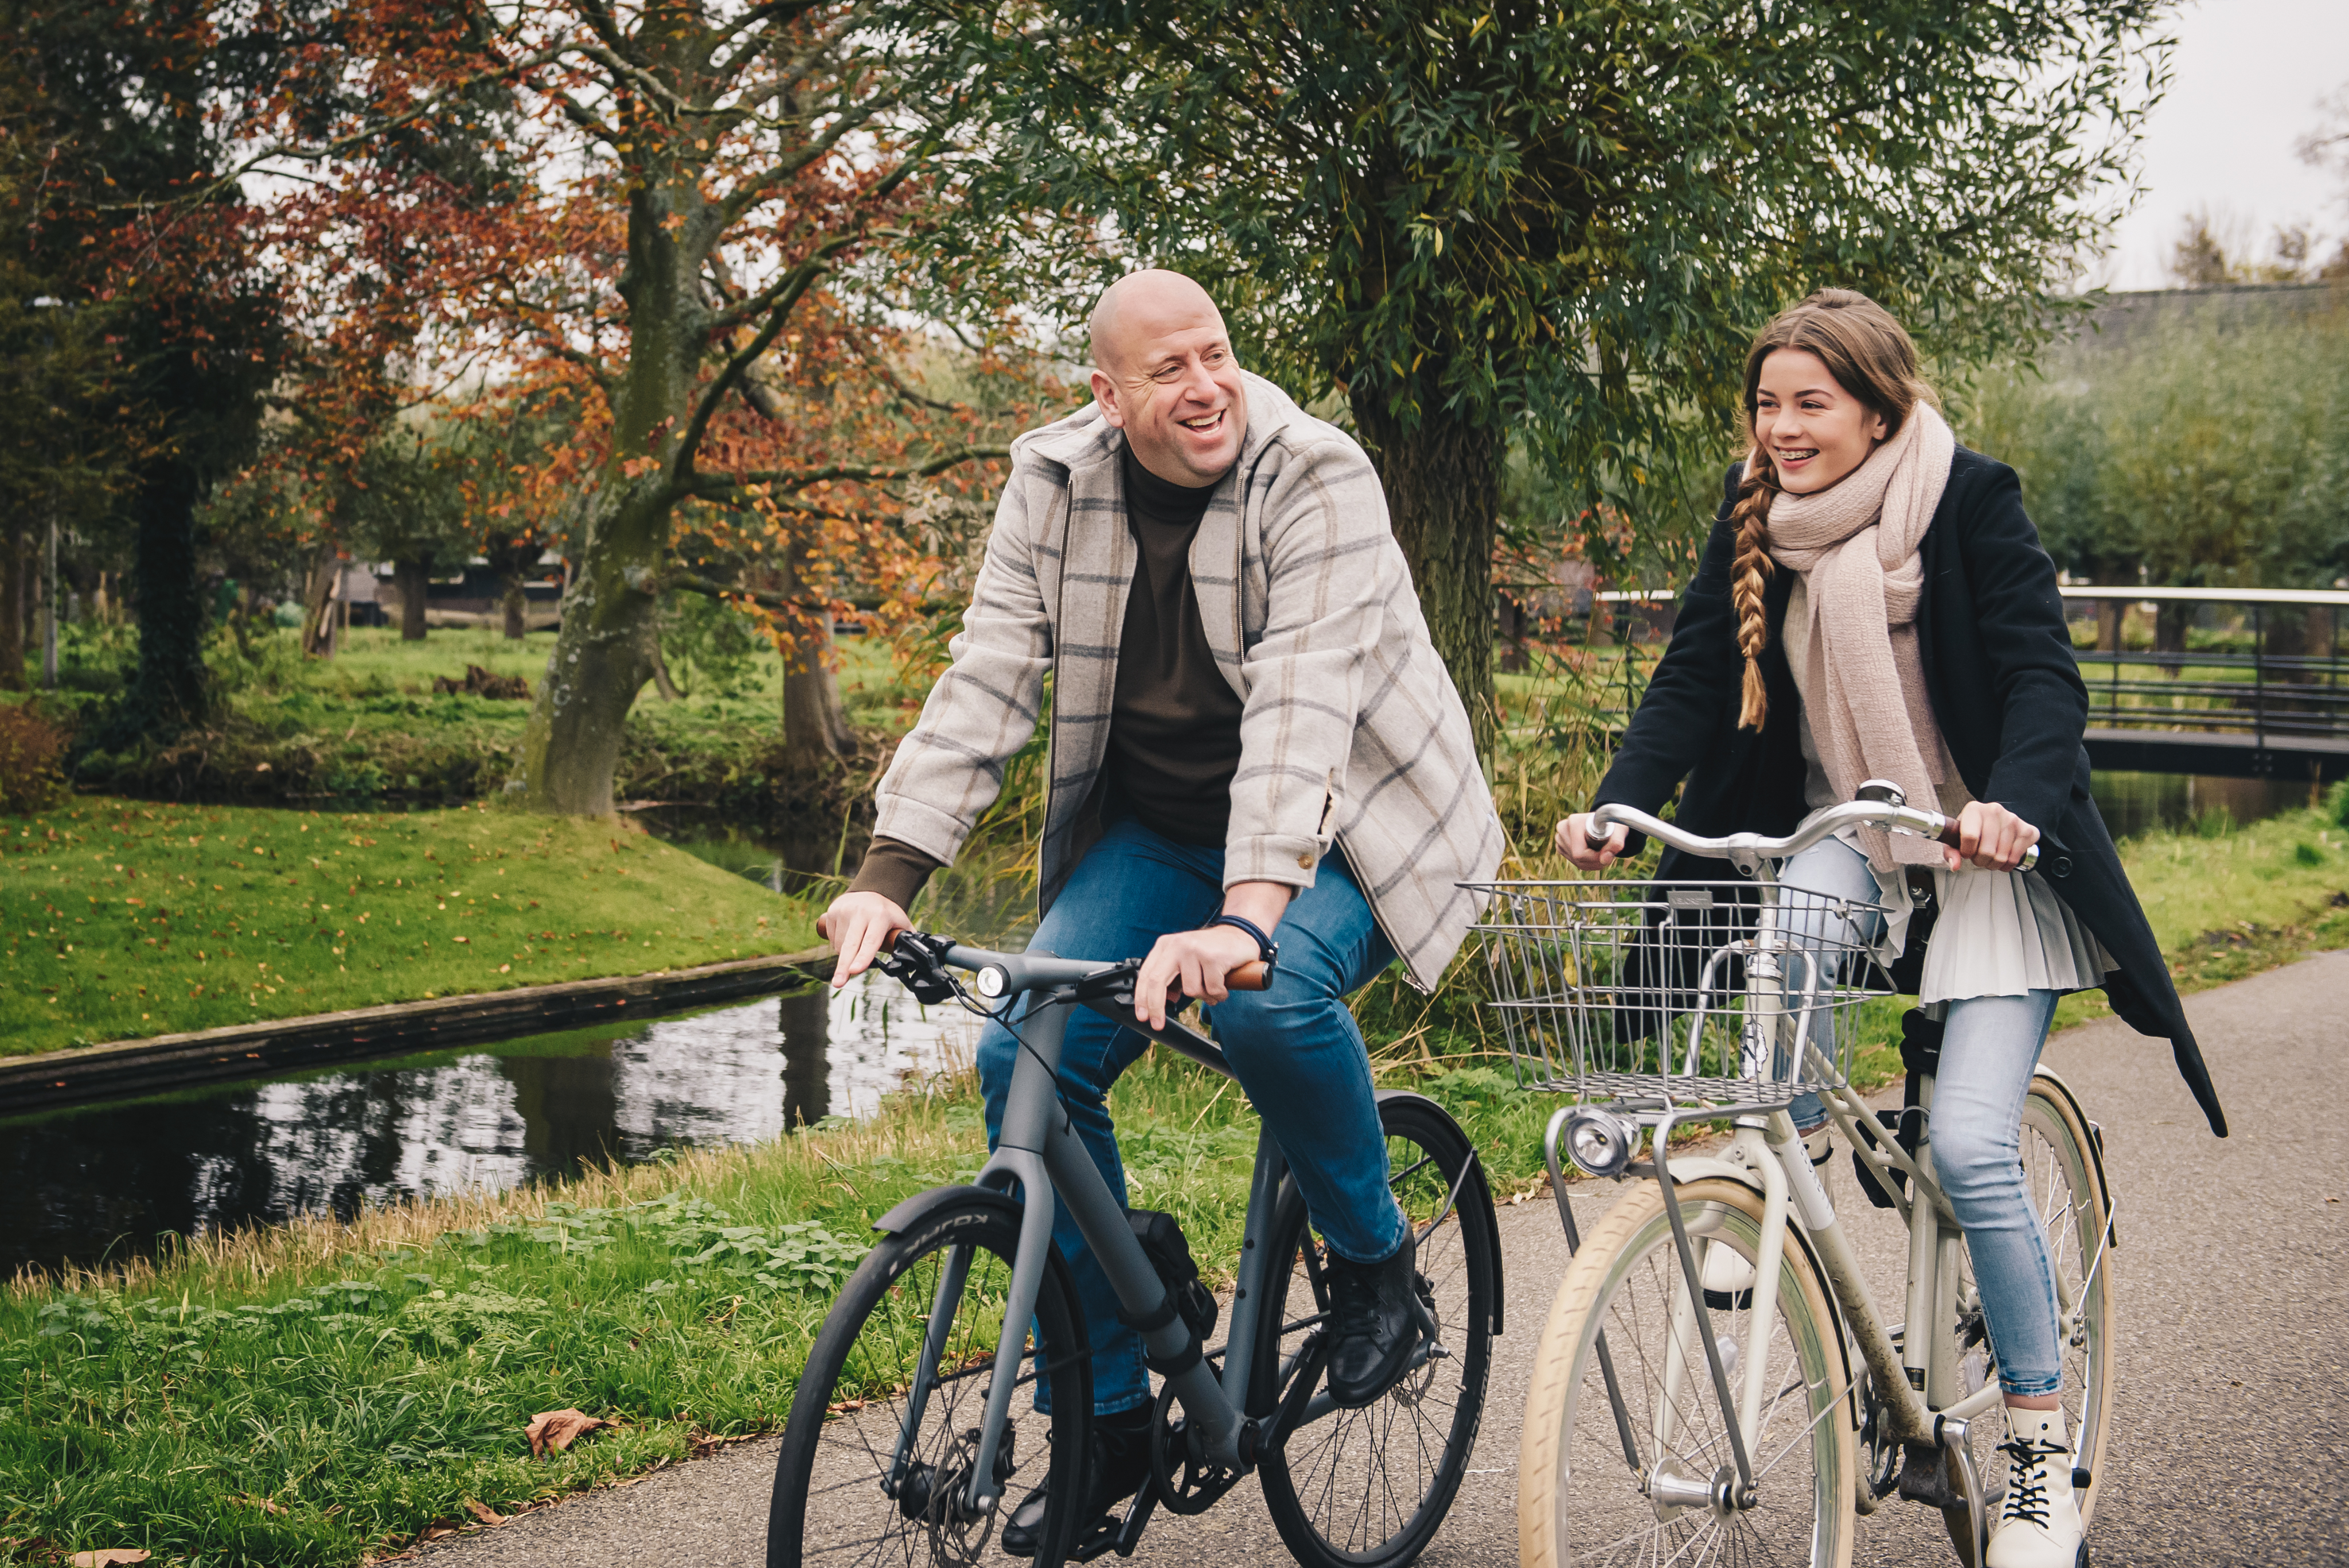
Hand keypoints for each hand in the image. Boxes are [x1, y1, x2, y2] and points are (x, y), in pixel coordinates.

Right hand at [817, 890, 911, 987]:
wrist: (869, 891)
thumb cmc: (887, 913)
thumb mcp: (901, 922)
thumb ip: (909, 940)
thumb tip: (920, 960)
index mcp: (880, 916)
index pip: (871, 940)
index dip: (864, 957)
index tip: (855, 971)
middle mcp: (860, 912)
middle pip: (850, 945)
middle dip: (843, 967)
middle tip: (839, 983)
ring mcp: (844, 911)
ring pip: (840, 946)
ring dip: (846, 956)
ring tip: (857, 945)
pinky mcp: (832, 912)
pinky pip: (832, 939)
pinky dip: (838, 945)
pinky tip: (848, 937)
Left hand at [1132, 923, 1263, 1029]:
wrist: (1240, 934)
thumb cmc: (1212, 951)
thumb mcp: (1185, 960)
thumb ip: (1172, 977)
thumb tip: (1165, 1000)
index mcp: (1165, 945)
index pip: (1146, 974)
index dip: (1141, 998)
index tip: (1142, 1016)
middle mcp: (1176, 945)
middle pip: (1156, 981)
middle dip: (1155, 1007)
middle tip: (1157, 1025)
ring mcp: (1194, 950)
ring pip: (1191, 990)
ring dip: (1204, 996)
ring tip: (1213, 986)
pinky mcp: (1212, 957)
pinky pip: (1212, 989)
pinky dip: (1220, 993)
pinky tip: (1224, 984)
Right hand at [1555, 813, 1628, 870]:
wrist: (1605, 822)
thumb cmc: (1612, 825)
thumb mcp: (1620, 832)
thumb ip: (1616, 844)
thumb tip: (1605, 859)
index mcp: (1574, 822)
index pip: (1580, 853)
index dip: (1596, 858)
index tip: (1608, 852)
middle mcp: (1563, 829)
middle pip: (1577, 859)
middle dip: (1595, 861)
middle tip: (1606, 852)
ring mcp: (1560, 838)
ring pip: (1576, 862)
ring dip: (1592, 863)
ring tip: (1600, 851)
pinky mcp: (1560, 845)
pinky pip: (1574, 862)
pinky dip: (1586, 862)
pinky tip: (1592, 853)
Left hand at [1947, 800, 2038, 871]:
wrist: (1997, 822)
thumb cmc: (1975, 830)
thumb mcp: (1957, 838)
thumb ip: (1951, 852)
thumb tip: (1955, 865)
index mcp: (1974, 809)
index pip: (1969, 837)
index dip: (1967, 852)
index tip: (1967, 853)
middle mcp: (1995, 811)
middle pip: (1986, 851)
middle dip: (1981, 861)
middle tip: (1979, 857)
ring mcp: (2013, 819)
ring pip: (2001, 857)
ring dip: (1994, 864)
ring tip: (1991, 857)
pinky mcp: (2027, 830)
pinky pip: (2015, 859)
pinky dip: (2008, 864)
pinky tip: (2003, 857)